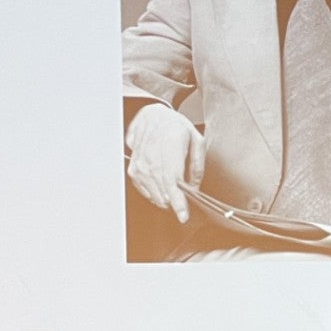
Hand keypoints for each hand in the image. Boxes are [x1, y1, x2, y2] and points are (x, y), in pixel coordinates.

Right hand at [125, 102, 204, 220]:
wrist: (153, 115)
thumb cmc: (175, 126)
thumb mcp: (196, 140)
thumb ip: (197, 165)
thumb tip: (194, 188)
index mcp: (170, 144)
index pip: (172, 179)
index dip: (177, 200)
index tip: (183, 215)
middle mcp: (151, 153)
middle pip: (161, 188)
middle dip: (173, 203)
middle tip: (183, 208)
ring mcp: (140, 160)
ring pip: (151, 190)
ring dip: (164, 199)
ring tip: (173, 199)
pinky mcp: (133, 166)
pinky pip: (142, 187)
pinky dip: (153, 194)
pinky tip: (161, 192)